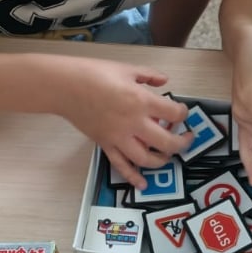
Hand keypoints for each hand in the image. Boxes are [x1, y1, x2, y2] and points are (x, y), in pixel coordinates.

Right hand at [57, 59, 191, 187]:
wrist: (65, 87)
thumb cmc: (95, 73)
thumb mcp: (127, 69)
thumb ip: (149, 76)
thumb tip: (165, 82)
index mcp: (142, 101)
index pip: (173, 113)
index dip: (182, 113)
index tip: (181, 111)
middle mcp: (133, 123)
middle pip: (166, 142)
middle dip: (181, 143)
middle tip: (186, 138)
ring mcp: (119, 137)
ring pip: (146, 159)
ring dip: (162, 160)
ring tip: (167, 155)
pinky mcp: (105, 145)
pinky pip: (121, 165)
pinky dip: (132, 177)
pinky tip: (142, 184)